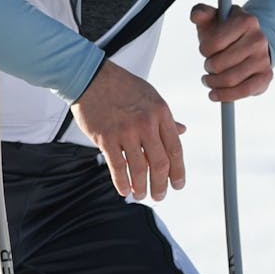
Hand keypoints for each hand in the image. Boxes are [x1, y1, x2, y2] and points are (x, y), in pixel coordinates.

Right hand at [70, 61, 186, 200]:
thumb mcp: (151, 97)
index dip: (178, 172)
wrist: (91, 77)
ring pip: (139, 169)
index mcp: (160, 113)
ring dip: (141, 187)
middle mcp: (145, 123)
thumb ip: (166, 118)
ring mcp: (125, 131)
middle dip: (161, 185)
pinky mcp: (105, 137)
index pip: (175, 149)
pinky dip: (122, 182)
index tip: (177, 185)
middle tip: (159, 196)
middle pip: (160, 163)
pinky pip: (117, 167)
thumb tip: (182, 131)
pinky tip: (124, 190)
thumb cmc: (122, 86)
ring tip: (141, 195)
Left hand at [190, 3, 273, 101]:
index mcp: (246, 21)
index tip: (206, 50)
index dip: (205, 50)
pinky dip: (226, 95)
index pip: (215, 43)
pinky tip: (215, 94)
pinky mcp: (266, 75)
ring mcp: (264, 58)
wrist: (249, 41)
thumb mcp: (212, 18)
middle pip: (220, 64)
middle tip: (208, 66)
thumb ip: (201, 12)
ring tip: (209, 80)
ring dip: (213, 82)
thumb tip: (196, 16)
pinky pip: (245, 91)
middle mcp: (258, 39)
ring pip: (230, 79)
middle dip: (208, 67)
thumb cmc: (224, 30)